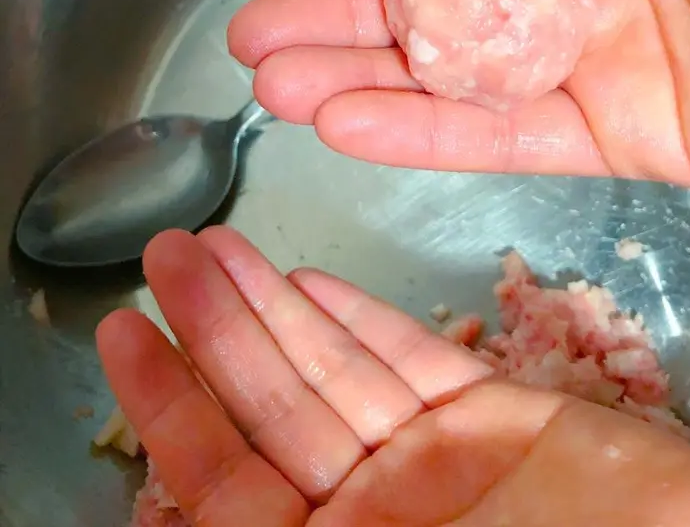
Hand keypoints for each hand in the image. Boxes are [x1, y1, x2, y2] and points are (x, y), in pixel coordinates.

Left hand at [97, 227, 689, 526]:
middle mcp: (377, 510)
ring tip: (220, 250)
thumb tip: (183, 525)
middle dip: (214, 328)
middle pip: (275, 406)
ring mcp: (439, 461)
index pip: (224, 479)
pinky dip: (367, 322)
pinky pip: (418, 363)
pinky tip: (318, 282)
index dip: (170, 402)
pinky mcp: (503, 421)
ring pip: (338, 369)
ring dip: (278, 307)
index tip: (125, 332)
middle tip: (165, 255)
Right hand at [228, 0, 689, 188]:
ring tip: (277, 87)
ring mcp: (592, 58)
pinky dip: (426, 136)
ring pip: (451, 77)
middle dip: (333, 17)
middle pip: (426, 2)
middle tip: (251, 38)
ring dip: (359, 81)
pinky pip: (506, 138)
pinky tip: (351, 125)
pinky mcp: (624, 134)